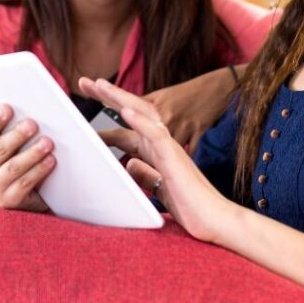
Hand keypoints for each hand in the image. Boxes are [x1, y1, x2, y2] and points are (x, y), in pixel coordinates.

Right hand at [0, 103, 54, 211]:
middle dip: (17, 135)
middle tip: (33, 124)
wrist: (9, 194)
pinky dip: (38, 171)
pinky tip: (51, 160)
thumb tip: (30, 112)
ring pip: (13, 167)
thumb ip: (10, 129)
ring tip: (48, 142)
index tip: (7, 108)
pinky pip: (24, 184)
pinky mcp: (8, 200)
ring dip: (32, 153)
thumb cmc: (10, 158)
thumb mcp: (5, 145)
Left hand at [80, 77, 239, 243]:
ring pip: (144, 115)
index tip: (87, 107)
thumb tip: (129, 164)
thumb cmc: (192, 206)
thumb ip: (146, 174)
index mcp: (157, 150)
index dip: (110, 114)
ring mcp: (170, 147)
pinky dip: (141, 121)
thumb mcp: (161, 187)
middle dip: (111, 96)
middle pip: (134, 111)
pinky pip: (157, 134)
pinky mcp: (175, 157)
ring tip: (100, 86)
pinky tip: (126, 112)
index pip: (129, 126)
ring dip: (121, 99)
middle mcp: (163, 143)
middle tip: (87, 82)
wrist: (216, 220)